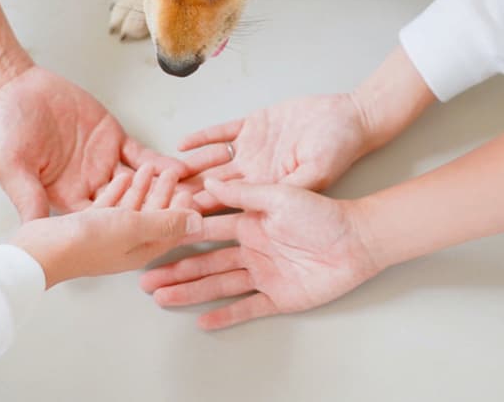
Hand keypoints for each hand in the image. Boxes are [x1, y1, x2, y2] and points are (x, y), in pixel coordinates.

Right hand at [0, 65, 193, 220]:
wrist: (12, 87)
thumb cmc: (5, 129)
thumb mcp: (12, 168)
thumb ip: (29, 196)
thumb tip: (36, 231)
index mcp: (66, 202)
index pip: (101, 223)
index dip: (126, 230)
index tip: (154, 235)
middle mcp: (89, 187)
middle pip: (128, 208)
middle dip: (157, 213)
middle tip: (187, 216)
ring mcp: (103, 164)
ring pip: (141, 184)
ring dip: (165, 191)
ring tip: (193, 196)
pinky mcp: (112, 140)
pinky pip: (141, 156)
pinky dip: (160, 164)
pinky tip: (180, 170)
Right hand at [13, 164, 203, 286]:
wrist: (31, 249)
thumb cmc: (80, 242)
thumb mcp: (129, 227)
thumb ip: (164, 221)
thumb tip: (199, 223)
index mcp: (135, 248)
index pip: (167, 228)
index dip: (182, 210)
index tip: (193, 189)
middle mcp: (120, 239)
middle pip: (150, 215)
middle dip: (164, 193)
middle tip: (177, 175)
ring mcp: (100, 226)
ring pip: (130, 204)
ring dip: (144, 186)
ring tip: (155, 169)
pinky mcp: (82, 211)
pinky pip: (108, 198)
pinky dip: (121, 185)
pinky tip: (127, 173)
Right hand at [139, 178, 382, 329]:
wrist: (358, 240)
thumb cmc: (323, 213)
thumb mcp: (281, 195)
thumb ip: (245, 193)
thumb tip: (209, 183)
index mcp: (251, 222)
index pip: (208, 228)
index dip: (182, 234)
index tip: (155, 236)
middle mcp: (252, 249)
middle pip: (206, 261)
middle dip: (175, 270)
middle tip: (145, 278)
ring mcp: (264, 274)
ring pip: (219, 285)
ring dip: (190, 292)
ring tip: (162, 298)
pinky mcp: (279, 297)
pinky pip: (247, 308)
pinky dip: (225, 315)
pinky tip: (202, 321)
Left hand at [179, 94, 373, 210]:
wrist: (350, 118)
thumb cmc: (338, 150)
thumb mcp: (314, 175)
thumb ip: (282, 187)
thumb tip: (247, 200)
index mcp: (267, 188)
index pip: (228, 205)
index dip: (203, 212)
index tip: (176, 219)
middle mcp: (255, 172)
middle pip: (213, 186)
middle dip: (187, 193)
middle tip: (157, 203)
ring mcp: (252, 149)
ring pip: (212, 160)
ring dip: (190, 166)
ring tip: (161, 173)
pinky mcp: (254, 125)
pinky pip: (222, 132)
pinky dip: (203, 136)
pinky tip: (182, 142)